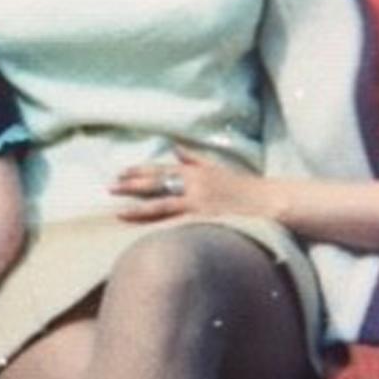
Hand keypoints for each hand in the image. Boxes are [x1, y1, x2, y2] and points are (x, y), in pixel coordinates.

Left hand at [111, 149, 271, 221]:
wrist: (269, 202)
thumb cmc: (245, 187)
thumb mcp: (218, 168)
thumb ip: (194, 159)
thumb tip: (175, 147)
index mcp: (196, 171)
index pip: (161, 169)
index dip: (139, 171)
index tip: (120, 173)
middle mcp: (194, 184)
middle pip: (157, 184)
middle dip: (131, 186)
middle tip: (109, 187)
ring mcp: (199, 203)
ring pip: (162, 204)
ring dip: (138, 207)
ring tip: (118, 211)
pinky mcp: (205, 220)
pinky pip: (178, 224)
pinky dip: (161, 227)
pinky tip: (146, 231)